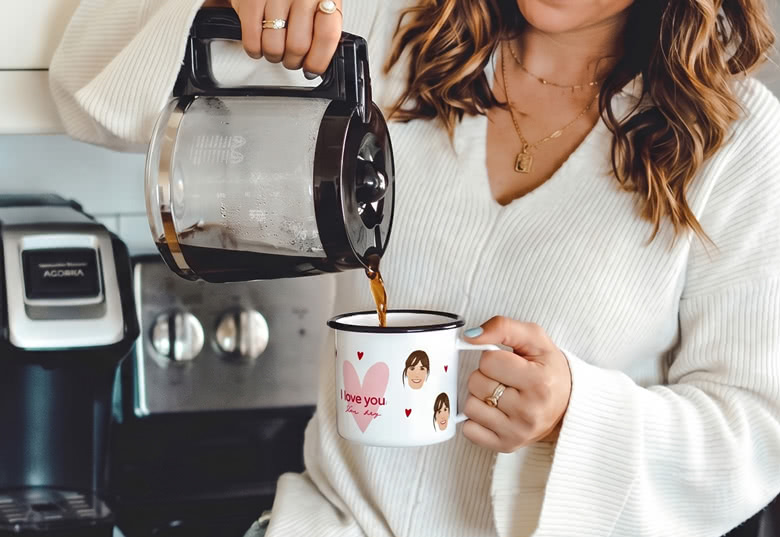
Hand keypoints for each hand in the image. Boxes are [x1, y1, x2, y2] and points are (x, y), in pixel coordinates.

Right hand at [202, 0, 341, 72]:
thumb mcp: (319, 5)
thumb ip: (323, 31)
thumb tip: (318, 62)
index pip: (327, 36)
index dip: (318, 60)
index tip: (311, 68)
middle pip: (298, 46)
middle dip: (293, 61)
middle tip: (291, 57)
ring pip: (274, 47)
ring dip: (274, 56)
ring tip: (276, 47)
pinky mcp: (252, 1)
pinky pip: (252, 41)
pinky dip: (255, 50)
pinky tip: (260, 43)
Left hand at [462, 316, 571, 451]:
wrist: (568, 404)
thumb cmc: (549, 369)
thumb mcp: (534, 338)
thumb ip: (502, 327)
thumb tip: (470, 336)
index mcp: (539, 382)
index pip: (488, 360)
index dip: (494, 356)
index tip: (510, 363)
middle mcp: (529, 412)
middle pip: (476, 383)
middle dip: (486, 376)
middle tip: (506, 379)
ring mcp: (517, 432)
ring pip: (470, 406)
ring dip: (480, 397)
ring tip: (501, 395)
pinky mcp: (506, 446)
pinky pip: (469, 430)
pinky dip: (477, 419)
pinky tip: (495, 412)